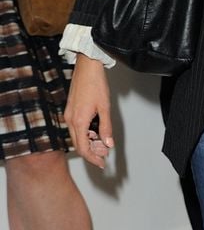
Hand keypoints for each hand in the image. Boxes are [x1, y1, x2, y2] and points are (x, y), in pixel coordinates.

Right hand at [65, 54, 114, 168]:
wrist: (87, 66)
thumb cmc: (96, 84)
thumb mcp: (105, 107)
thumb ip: (106, 127)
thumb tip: (108, 144)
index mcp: (78, 121)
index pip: (83, 148)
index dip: (93, 158)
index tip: (102, 163)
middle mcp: (70, 120)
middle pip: (79, 144)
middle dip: (92, 152)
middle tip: (105, 154)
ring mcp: (69, 115)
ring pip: (77, 136)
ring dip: (89, 142)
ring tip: (103, 143)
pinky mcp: (71, 110)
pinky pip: (76, 127)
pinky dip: (86, 133)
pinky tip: (96, 131)